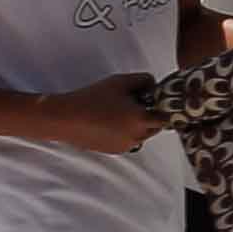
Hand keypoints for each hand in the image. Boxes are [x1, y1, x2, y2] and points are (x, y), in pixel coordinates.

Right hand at [43, 80, 165, 153]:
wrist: (65, 118)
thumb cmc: (93, 98)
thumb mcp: (120, 82)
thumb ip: (143, 80)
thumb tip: (154, 85)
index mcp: (141, 120)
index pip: (167, 118)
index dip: (163, 108)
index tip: (157, 101)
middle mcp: (137, 137)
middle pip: (155, 127)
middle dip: (150, 115)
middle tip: (135, 102)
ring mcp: (125, 146)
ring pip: (142, 135)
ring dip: (138, 125)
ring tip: (120, 111)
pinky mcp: (114, 151)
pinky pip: (128, 141)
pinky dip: (126, 133)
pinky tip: (111, 122)